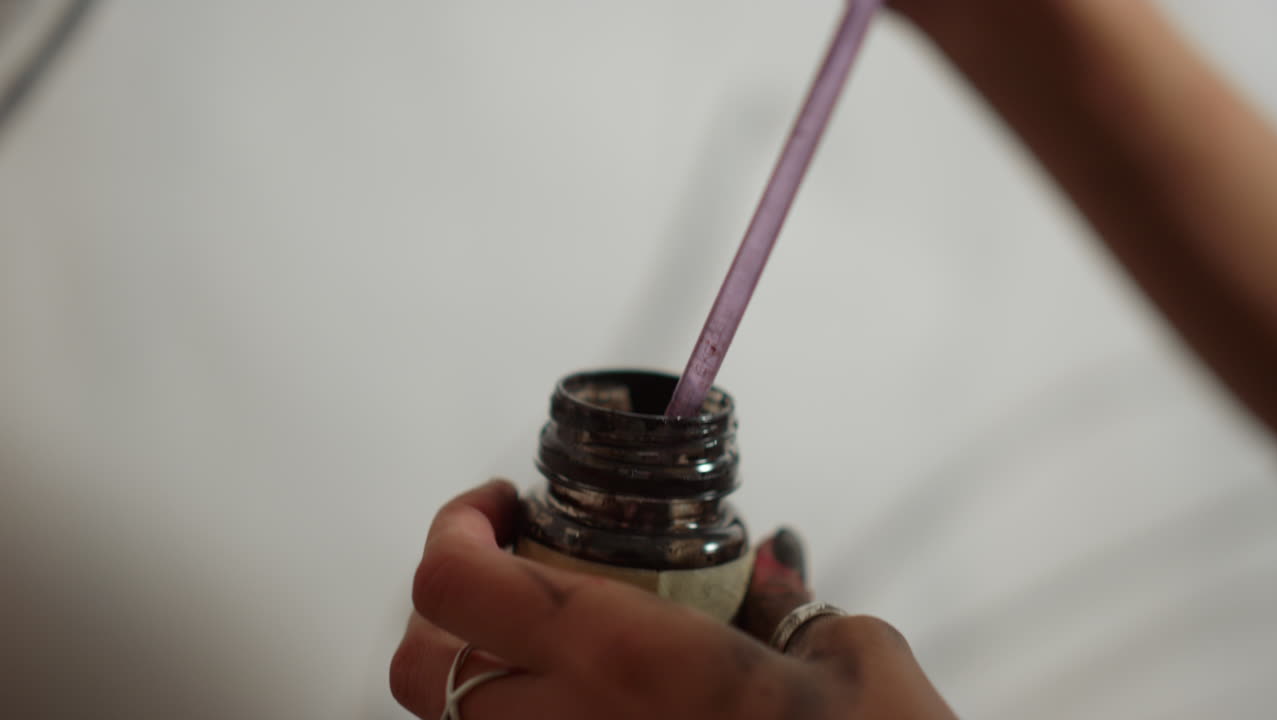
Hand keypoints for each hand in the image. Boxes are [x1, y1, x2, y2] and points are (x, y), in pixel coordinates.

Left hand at [390, 480, 956, 719]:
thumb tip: (760, 565)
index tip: (504, 502)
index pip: (455, 583)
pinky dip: (517, 718)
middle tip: (512, 562)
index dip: (457, 524)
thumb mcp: (847, 655)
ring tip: (546, 633)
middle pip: (417, 665)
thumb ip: (784, 599)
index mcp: (626, 661)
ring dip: (474, 665)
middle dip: (444, 599)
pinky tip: (588, 701)